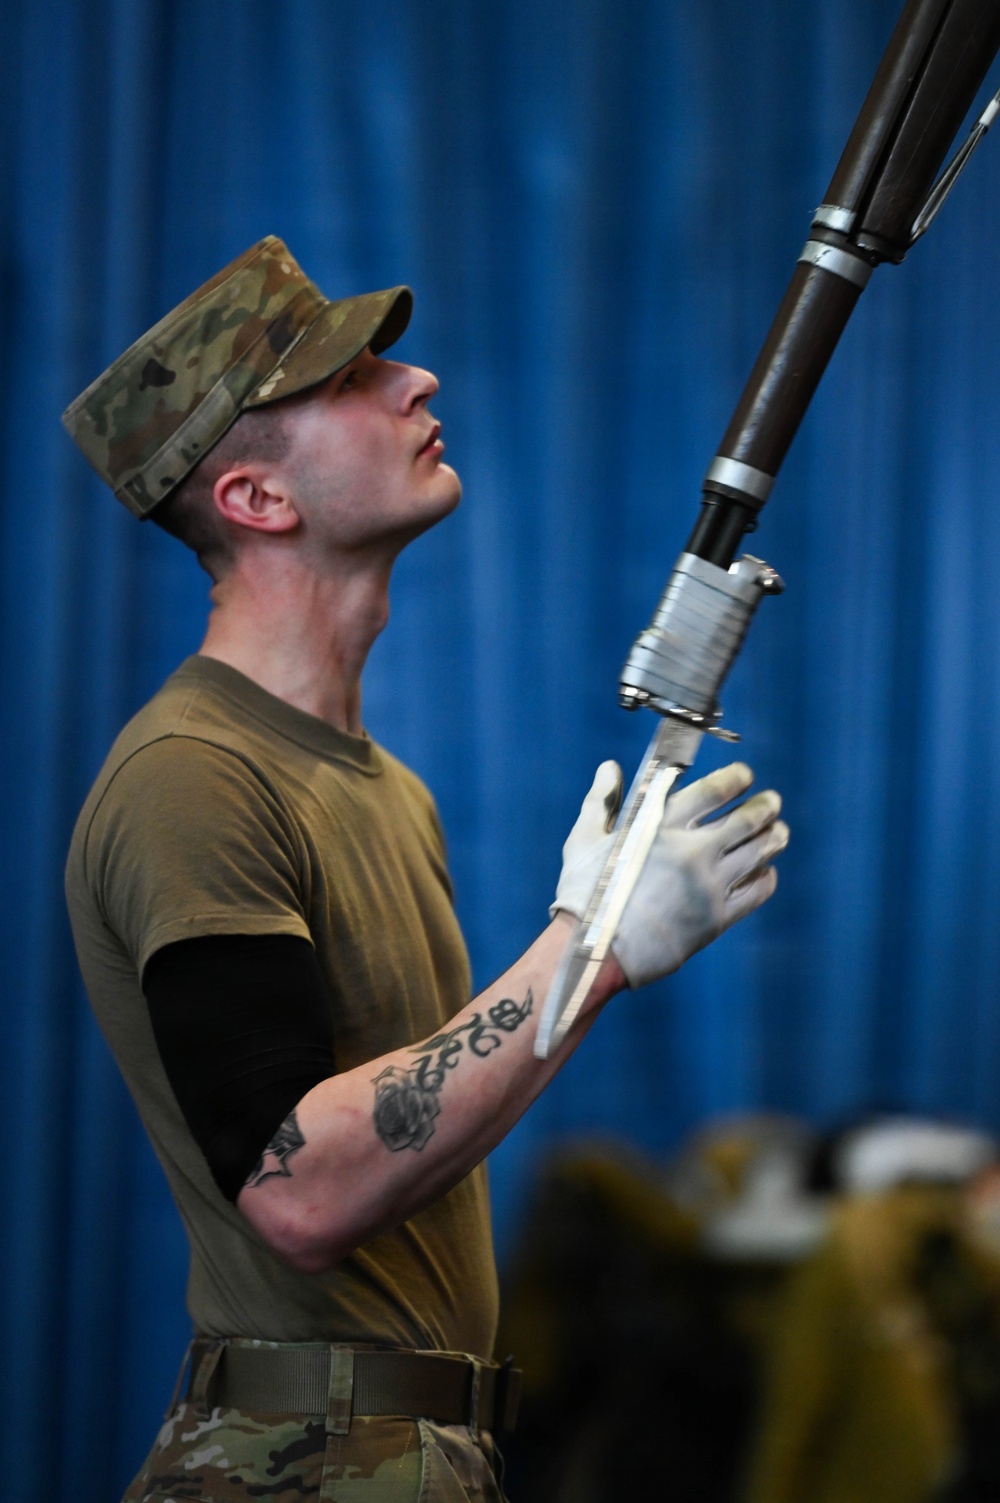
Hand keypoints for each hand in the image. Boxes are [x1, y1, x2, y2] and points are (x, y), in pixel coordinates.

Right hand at [552, 761, 787, 987]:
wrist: (592, 952)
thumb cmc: (583, 894)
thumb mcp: (583, 839)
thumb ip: (601, 800)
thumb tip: (609, 768)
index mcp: (660, 826)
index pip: (713, 790)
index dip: (736, 778)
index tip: (745, 776)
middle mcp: (691, 851)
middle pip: (747, 819)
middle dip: (765, 806)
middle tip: (772, 802)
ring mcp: (708, 886)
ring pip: (759, 853)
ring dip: (774, 837)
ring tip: (779, 831)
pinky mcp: (716, 919)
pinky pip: (756, 892)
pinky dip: (766, 877)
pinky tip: (765, 871)